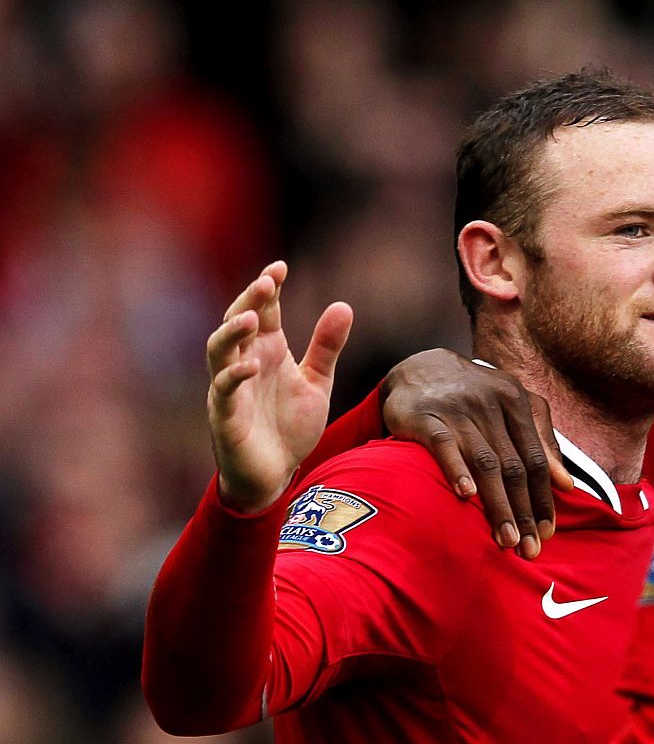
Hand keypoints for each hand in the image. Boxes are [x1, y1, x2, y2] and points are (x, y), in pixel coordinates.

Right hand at [207, 262, 353, 514]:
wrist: (275, 476)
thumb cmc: (289, 427)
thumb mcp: (317, 382)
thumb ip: (327, 347)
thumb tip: (344, 305)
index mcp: (266, 351)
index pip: (262, 311)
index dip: (267, 288)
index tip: (280, 267)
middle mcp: (245, 364)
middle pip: (238, 322)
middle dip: (249, 300)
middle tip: (266, 282)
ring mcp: (231, 389)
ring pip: (219, 352)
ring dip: (232, 332)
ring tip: (252, 316)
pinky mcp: (226, 417)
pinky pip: (224, 392)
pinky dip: (233, 377)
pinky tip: (249, 365)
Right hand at [382, 349, 573, 559]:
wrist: (419, 368)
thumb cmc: (474, 396)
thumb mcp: (511, 408)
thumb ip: (540, 441)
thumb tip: (565, 484)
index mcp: (515, 401)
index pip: (535, 459)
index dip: (543, 498)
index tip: (548, 533)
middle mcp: (489, 404)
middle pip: (514, 466)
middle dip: (524, 511)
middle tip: (529, 548)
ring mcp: (457, 409)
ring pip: (485, 461)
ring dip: (498, 504)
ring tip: (505, 538)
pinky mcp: (424, 416)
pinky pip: (444, 445)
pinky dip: (456, 470)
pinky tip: (466, 496)